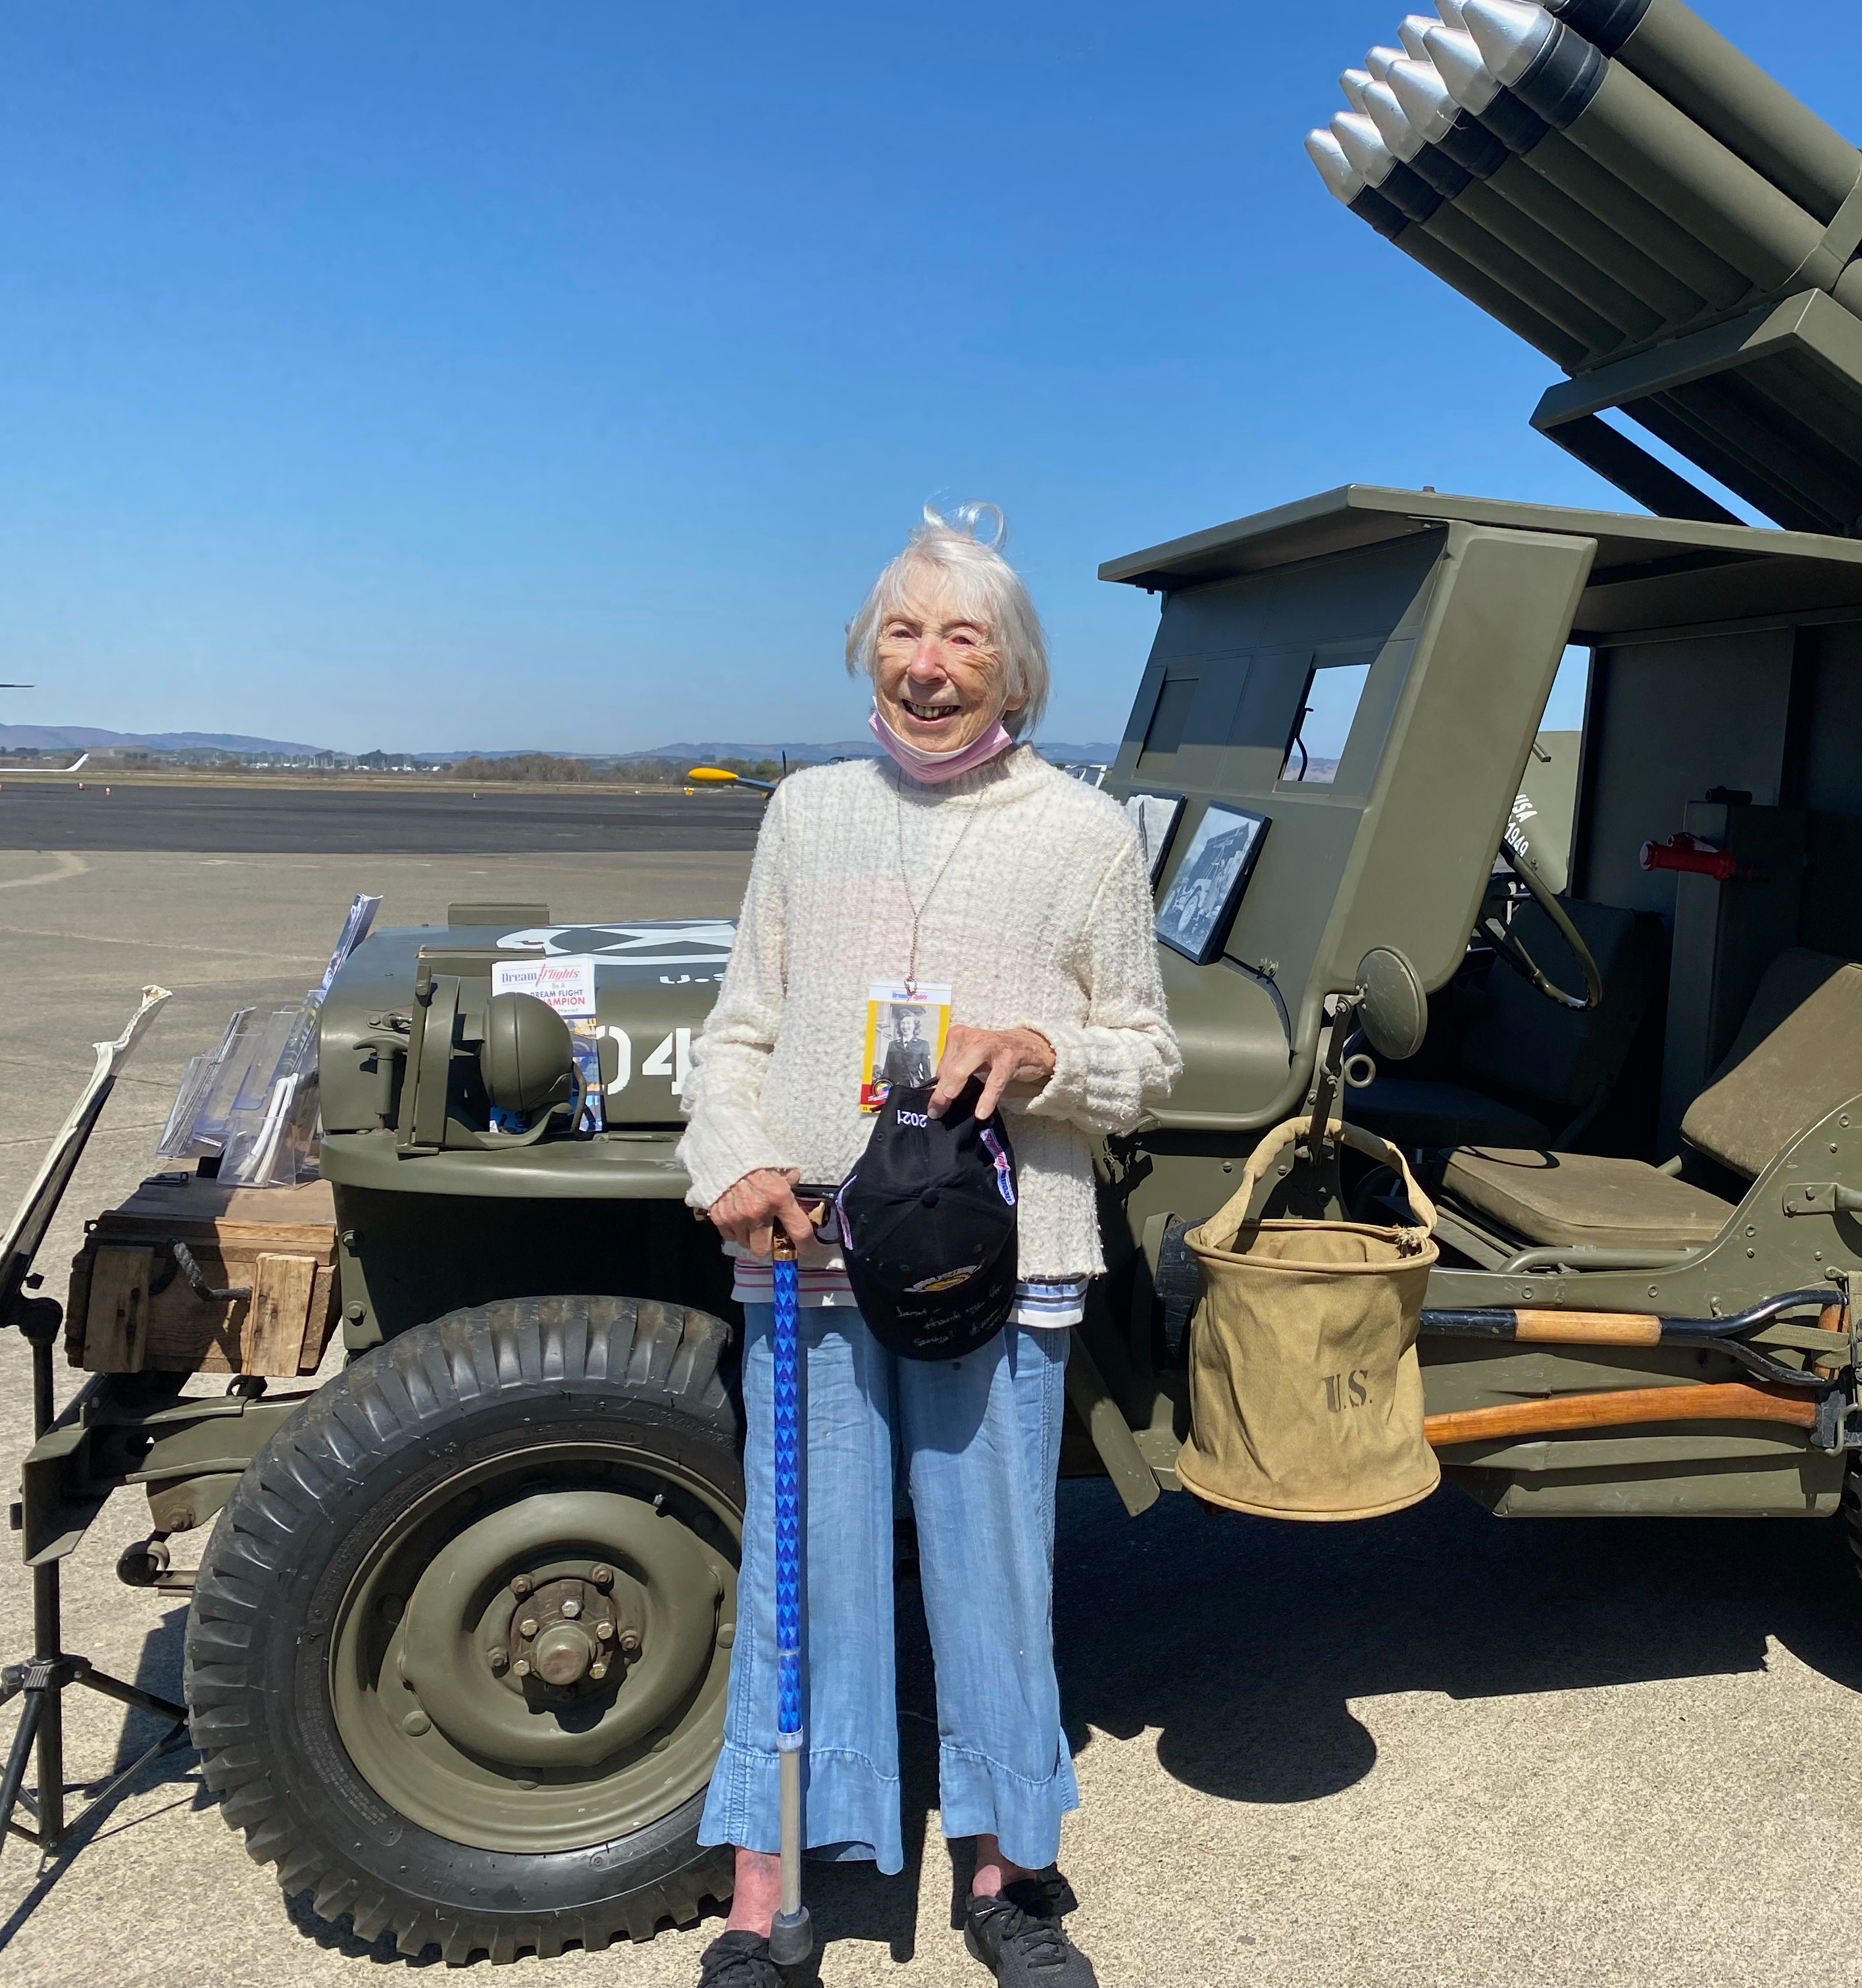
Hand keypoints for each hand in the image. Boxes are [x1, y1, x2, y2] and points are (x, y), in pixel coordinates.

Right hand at [708, 1167, 814, 1257]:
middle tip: (768, 1235)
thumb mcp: (780, 1168)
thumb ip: (791, 1181)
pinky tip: (737, 1217)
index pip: (799, 1231)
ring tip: (750, 1223)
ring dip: (749, 1237)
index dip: (805, 1245)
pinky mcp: (719, 1218)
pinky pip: (729, 1236)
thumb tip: (796, 1185)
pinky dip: (734, 1230)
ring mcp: (737, 1217)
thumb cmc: (756, 1160)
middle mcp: (758, 1212)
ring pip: (745, 1244)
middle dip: (766, 1245)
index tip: (805, 1248)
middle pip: (763, 1250)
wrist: (724, 1152)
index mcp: (779, 1198)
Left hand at [929, 1024, 1055, 1119]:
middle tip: (935, 1110)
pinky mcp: (1009, 1057)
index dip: (938, 1085)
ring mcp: (991, 1045)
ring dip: (955, 1086)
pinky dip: (988, 1097)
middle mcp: (972, 1037)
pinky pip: (995, 1081)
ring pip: (966, 1068)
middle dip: (941, 1089)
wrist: (1027, 1044)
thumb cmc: (992, 1054)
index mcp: (959, 1035)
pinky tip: (981, 1112)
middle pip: (950, 1066)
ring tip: (948, 1101)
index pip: (943, 1064)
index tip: (935, 1104)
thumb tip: (936, 1093)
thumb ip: (954, 1070)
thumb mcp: (970, 1057)